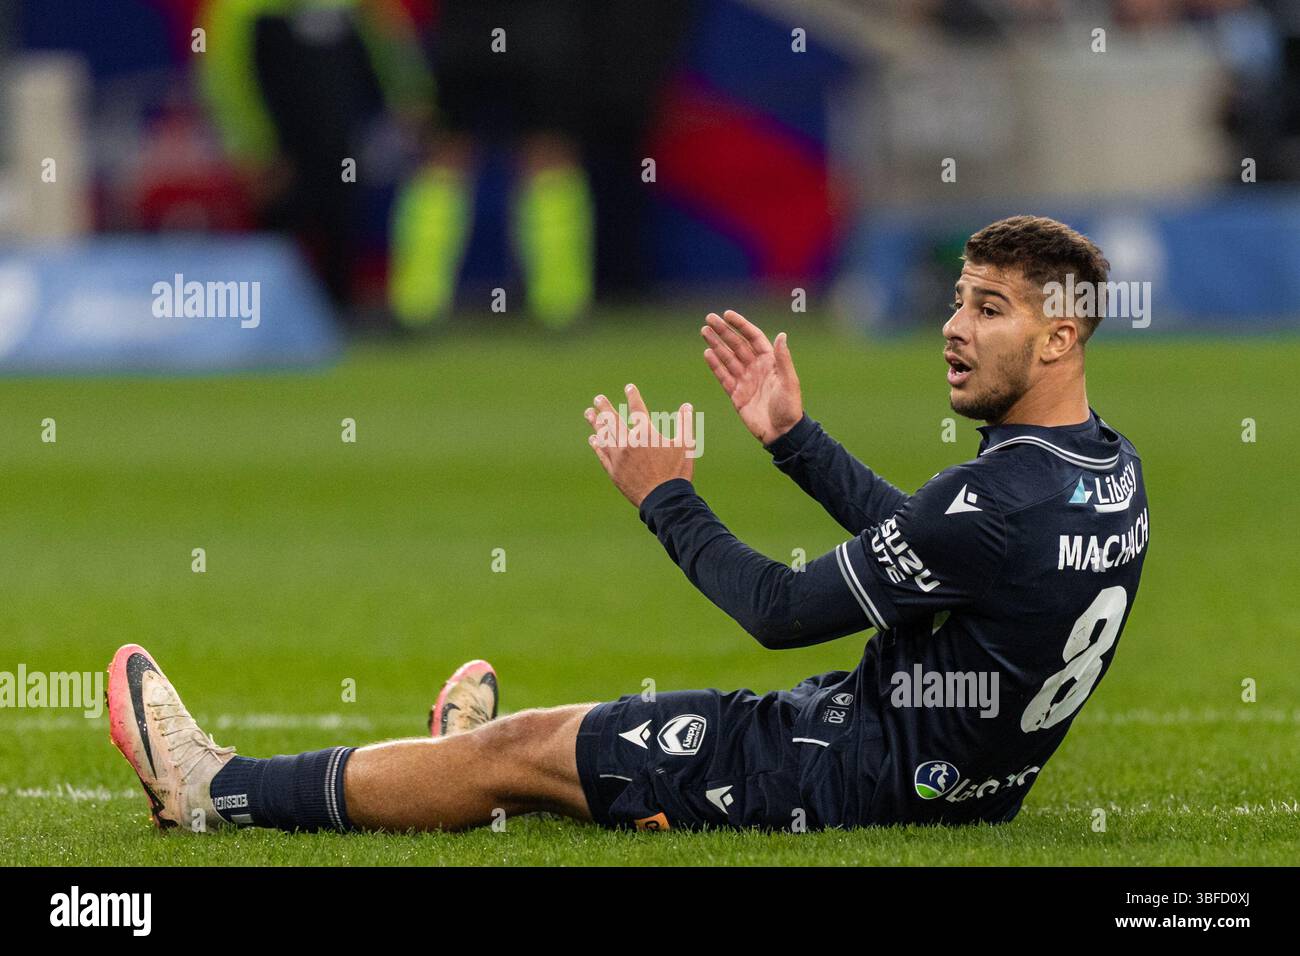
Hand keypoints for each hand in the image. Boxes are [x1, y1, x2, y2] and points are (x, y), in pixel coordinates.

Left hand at [585, 384, 695, 506]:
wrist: (664, 500)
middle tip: (598, 398)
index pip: (637, 409)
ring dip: (596, 423)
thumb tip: (687, 405)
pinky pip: (602, 454)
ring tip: (589, 413)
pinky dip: (597, 445)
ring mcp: (618, 457)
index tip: (629, 387)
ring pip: (604, 435)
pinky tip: (593, 439)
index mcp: (646, 434)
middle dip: (605, 407)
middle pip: (613, 420)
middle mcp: (628, 443)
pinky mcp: (613, 471)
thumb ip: (685, 423)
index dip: (633, 396)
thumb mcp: (686, 445)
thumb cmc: (677, 473)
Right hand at [701, 310, 802, 444]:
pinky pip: (723, 376)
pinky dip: (715, 365)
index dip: (740, 325)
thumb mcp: (789, 381)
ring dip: (716, 344)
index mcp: (770, 362)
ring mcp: (745, 380)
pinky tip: (707, 353)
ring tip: (704, 332)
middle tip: (709, 319)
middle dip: (723, 331)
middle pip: (736, 345)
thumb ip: (783, 359)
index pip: (752, 337)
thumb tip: (781, 335)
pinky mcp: (736, 394)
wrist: (782, 433)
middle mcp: (756, 368)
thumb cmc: (790, 407)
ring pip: (727, 358)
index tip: (727, 314)